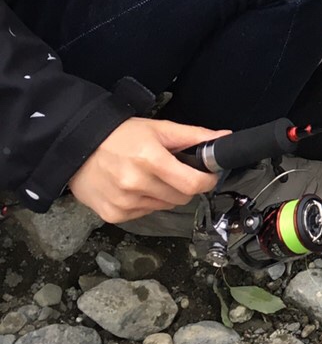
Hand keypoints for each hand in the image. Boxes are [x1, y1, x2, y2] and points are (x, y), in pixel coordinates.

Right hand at [68, 117, 231, 225]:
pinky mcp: (114, 215)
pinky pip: (144, 213)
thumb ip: (193, 135)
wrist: (76, 147)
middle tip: (171, 171)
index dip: (206, 180)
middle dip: (184, 185)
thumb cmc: (119, 135)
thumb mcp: (158, 128)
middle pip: (182, 197)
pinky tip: (132, 187)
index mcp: (150, 160)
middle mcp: (136, 184)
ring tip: (147, 176)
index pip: (193, 184)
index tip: (206, 175)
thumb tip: (224, 138)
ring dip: (164, 194)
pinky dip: (145, 203)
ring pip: (164, 206)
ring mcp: (124, 202)